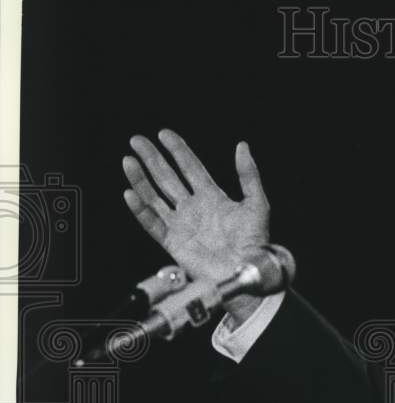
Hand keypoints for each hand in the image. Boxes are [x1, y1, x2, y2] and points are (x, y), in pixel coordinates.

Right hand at [122, 129, 269, 322]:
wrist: (246, 269)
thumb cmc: (255, 241)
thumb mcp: (257, 203)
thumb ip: (249, 175)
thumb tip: (242, 146)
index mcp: (213, 197)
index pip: (191, 167)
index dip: (178, 150)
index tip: (164, 134)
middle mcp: (194, 208)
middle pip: (167, 177)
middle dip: (152, 158)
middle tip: (137, 140)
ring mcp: (181, 224)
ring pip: (155, 197)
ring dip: (141, 179)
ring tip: (128, 160)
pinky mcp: (173, 242)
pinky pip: (152, 223)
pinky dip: (140, 209)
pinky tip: (130, 193)